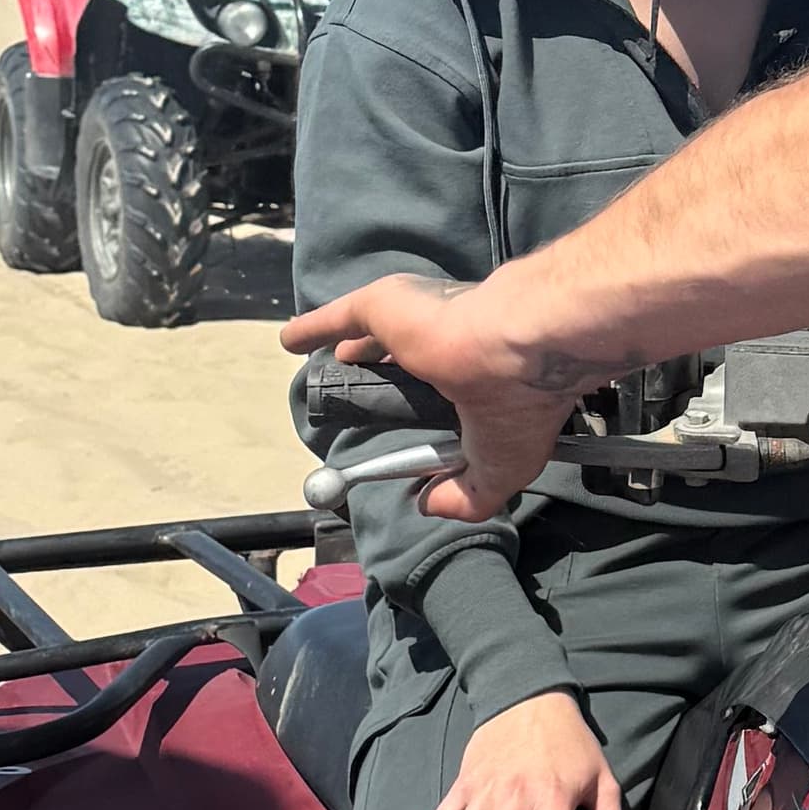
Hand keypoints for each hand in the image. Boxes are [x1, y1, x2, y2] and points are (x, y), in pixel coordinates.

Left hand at [283, 272, 577, 518]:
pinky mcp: (384, 306)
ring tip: (339, 365)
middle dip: (396, 372)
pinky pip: (335, 319)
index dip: (434, 411)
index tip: (421, 435)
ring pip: (377, 336)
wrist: (515, 347)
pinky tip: (291, 340)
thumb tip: (425, 503)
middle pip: (414, 359)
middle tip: (373, 395)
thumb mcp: (501, 470)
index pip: (453, 392)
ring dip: (359, 349)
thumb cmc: (517, 404)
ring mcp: (416, 322)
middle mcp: (454, 343)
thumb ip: (466, 495)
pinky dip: (312, 328)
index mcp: (486, 377)